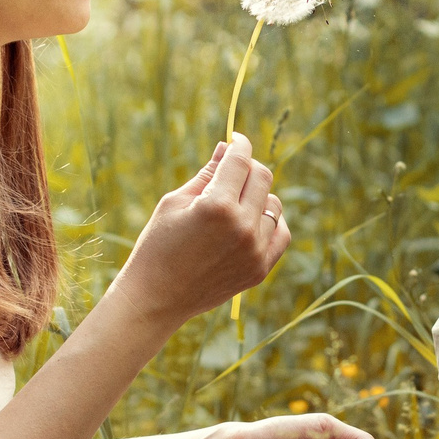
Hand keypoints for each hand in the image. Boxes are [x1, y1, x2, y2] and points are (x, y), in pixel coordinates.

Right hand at [115, 132, 289, 323]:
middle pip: (262, 178)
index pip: (241, 160)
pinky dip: (271, 222)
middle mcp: (242, 227)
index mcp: (217, 206)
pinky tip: (252, 221)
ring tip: (233, 204)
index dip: (239, 144)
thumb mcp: (175, 202)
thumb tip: (228, 146)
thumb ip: (207, 173)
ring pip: (274, 204)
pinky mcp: (260, 269)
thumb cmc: (158, 245)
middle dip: (248, 168)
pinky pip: (281, 233)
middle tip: (232, 171)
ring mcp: (255, 251)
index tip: (236, 140)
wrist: (157, 298)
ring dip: (257, 197)